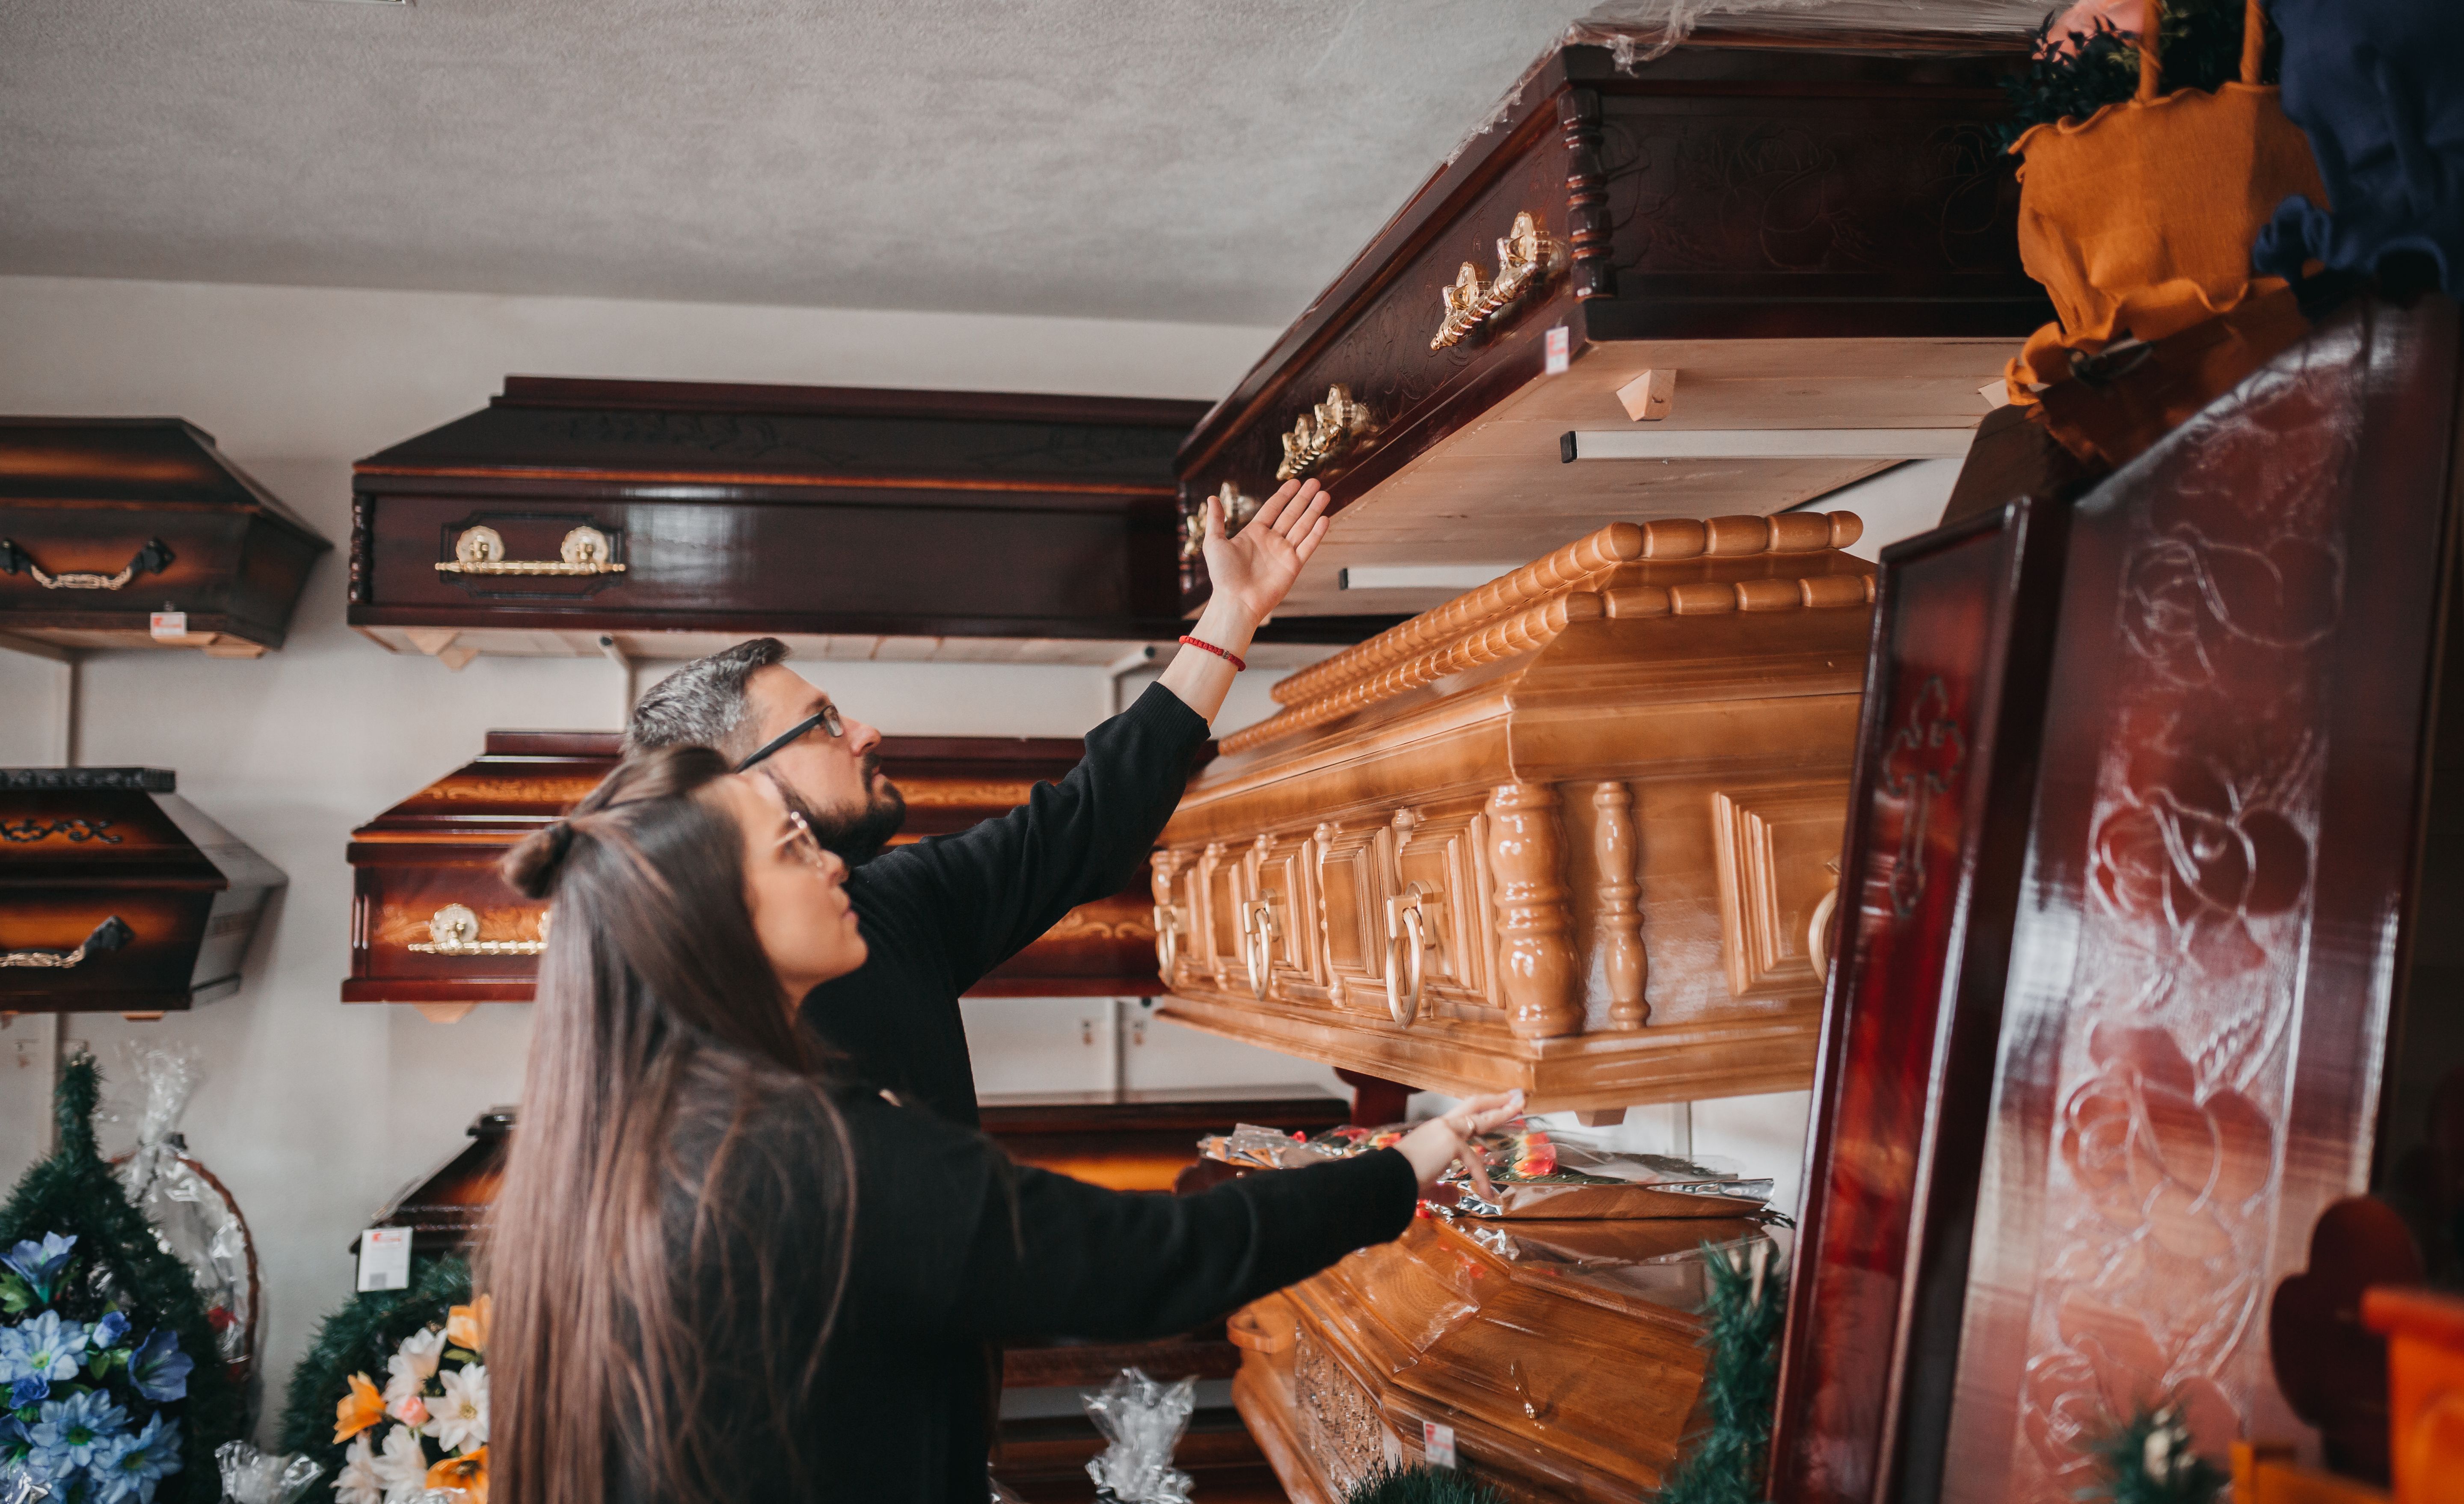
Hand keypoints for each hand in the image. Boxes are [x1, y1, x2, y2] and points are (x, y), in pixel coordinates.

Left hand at [1200, 478, 1330, 625]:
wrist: (1235, 601)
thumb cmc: (1222, 575)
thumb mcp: (1214, 543)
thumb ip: (1216, 520)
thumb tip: (1212, 498)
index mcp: (1254, 533)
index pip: (1273, 508)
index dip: (1284, 495)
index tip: (1295, 482)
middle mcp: (1271, 541)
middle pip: (1291, 514)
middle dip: (1303, 498)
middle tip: (1315, 482)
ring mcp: (1283, 553)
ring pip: (1302, 526)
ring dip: (1313, 510)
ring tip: (1324, 494)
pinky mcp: (1293, 566)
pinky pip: (1308, 546)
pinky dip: (1317, 533)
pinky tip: (1324, 519)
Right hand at [1395, 1091, 1524, 1198]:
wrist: (1386, 1179)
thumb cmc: (1400, 1180)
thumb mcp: (1427, 1184)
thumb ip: (1443, 1189)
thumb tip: (1457, 1196)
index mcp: (1435, 1131)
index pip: (1462, 1116)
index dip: (1481, 1110)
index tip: (1497, 1104)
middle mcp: (1441, 1125)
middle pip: (1475, 1104)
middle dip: (1498, 1100)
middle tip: (1517, 1095)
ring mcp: (1446, 1130)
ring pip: (1480, 1118)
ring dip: (1503, 1112)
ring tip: (1520, 1106)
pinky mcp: (1450, 1142)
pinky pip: (1473, 1161)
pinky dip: (1482, 1179)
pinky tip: (1487, 1194)